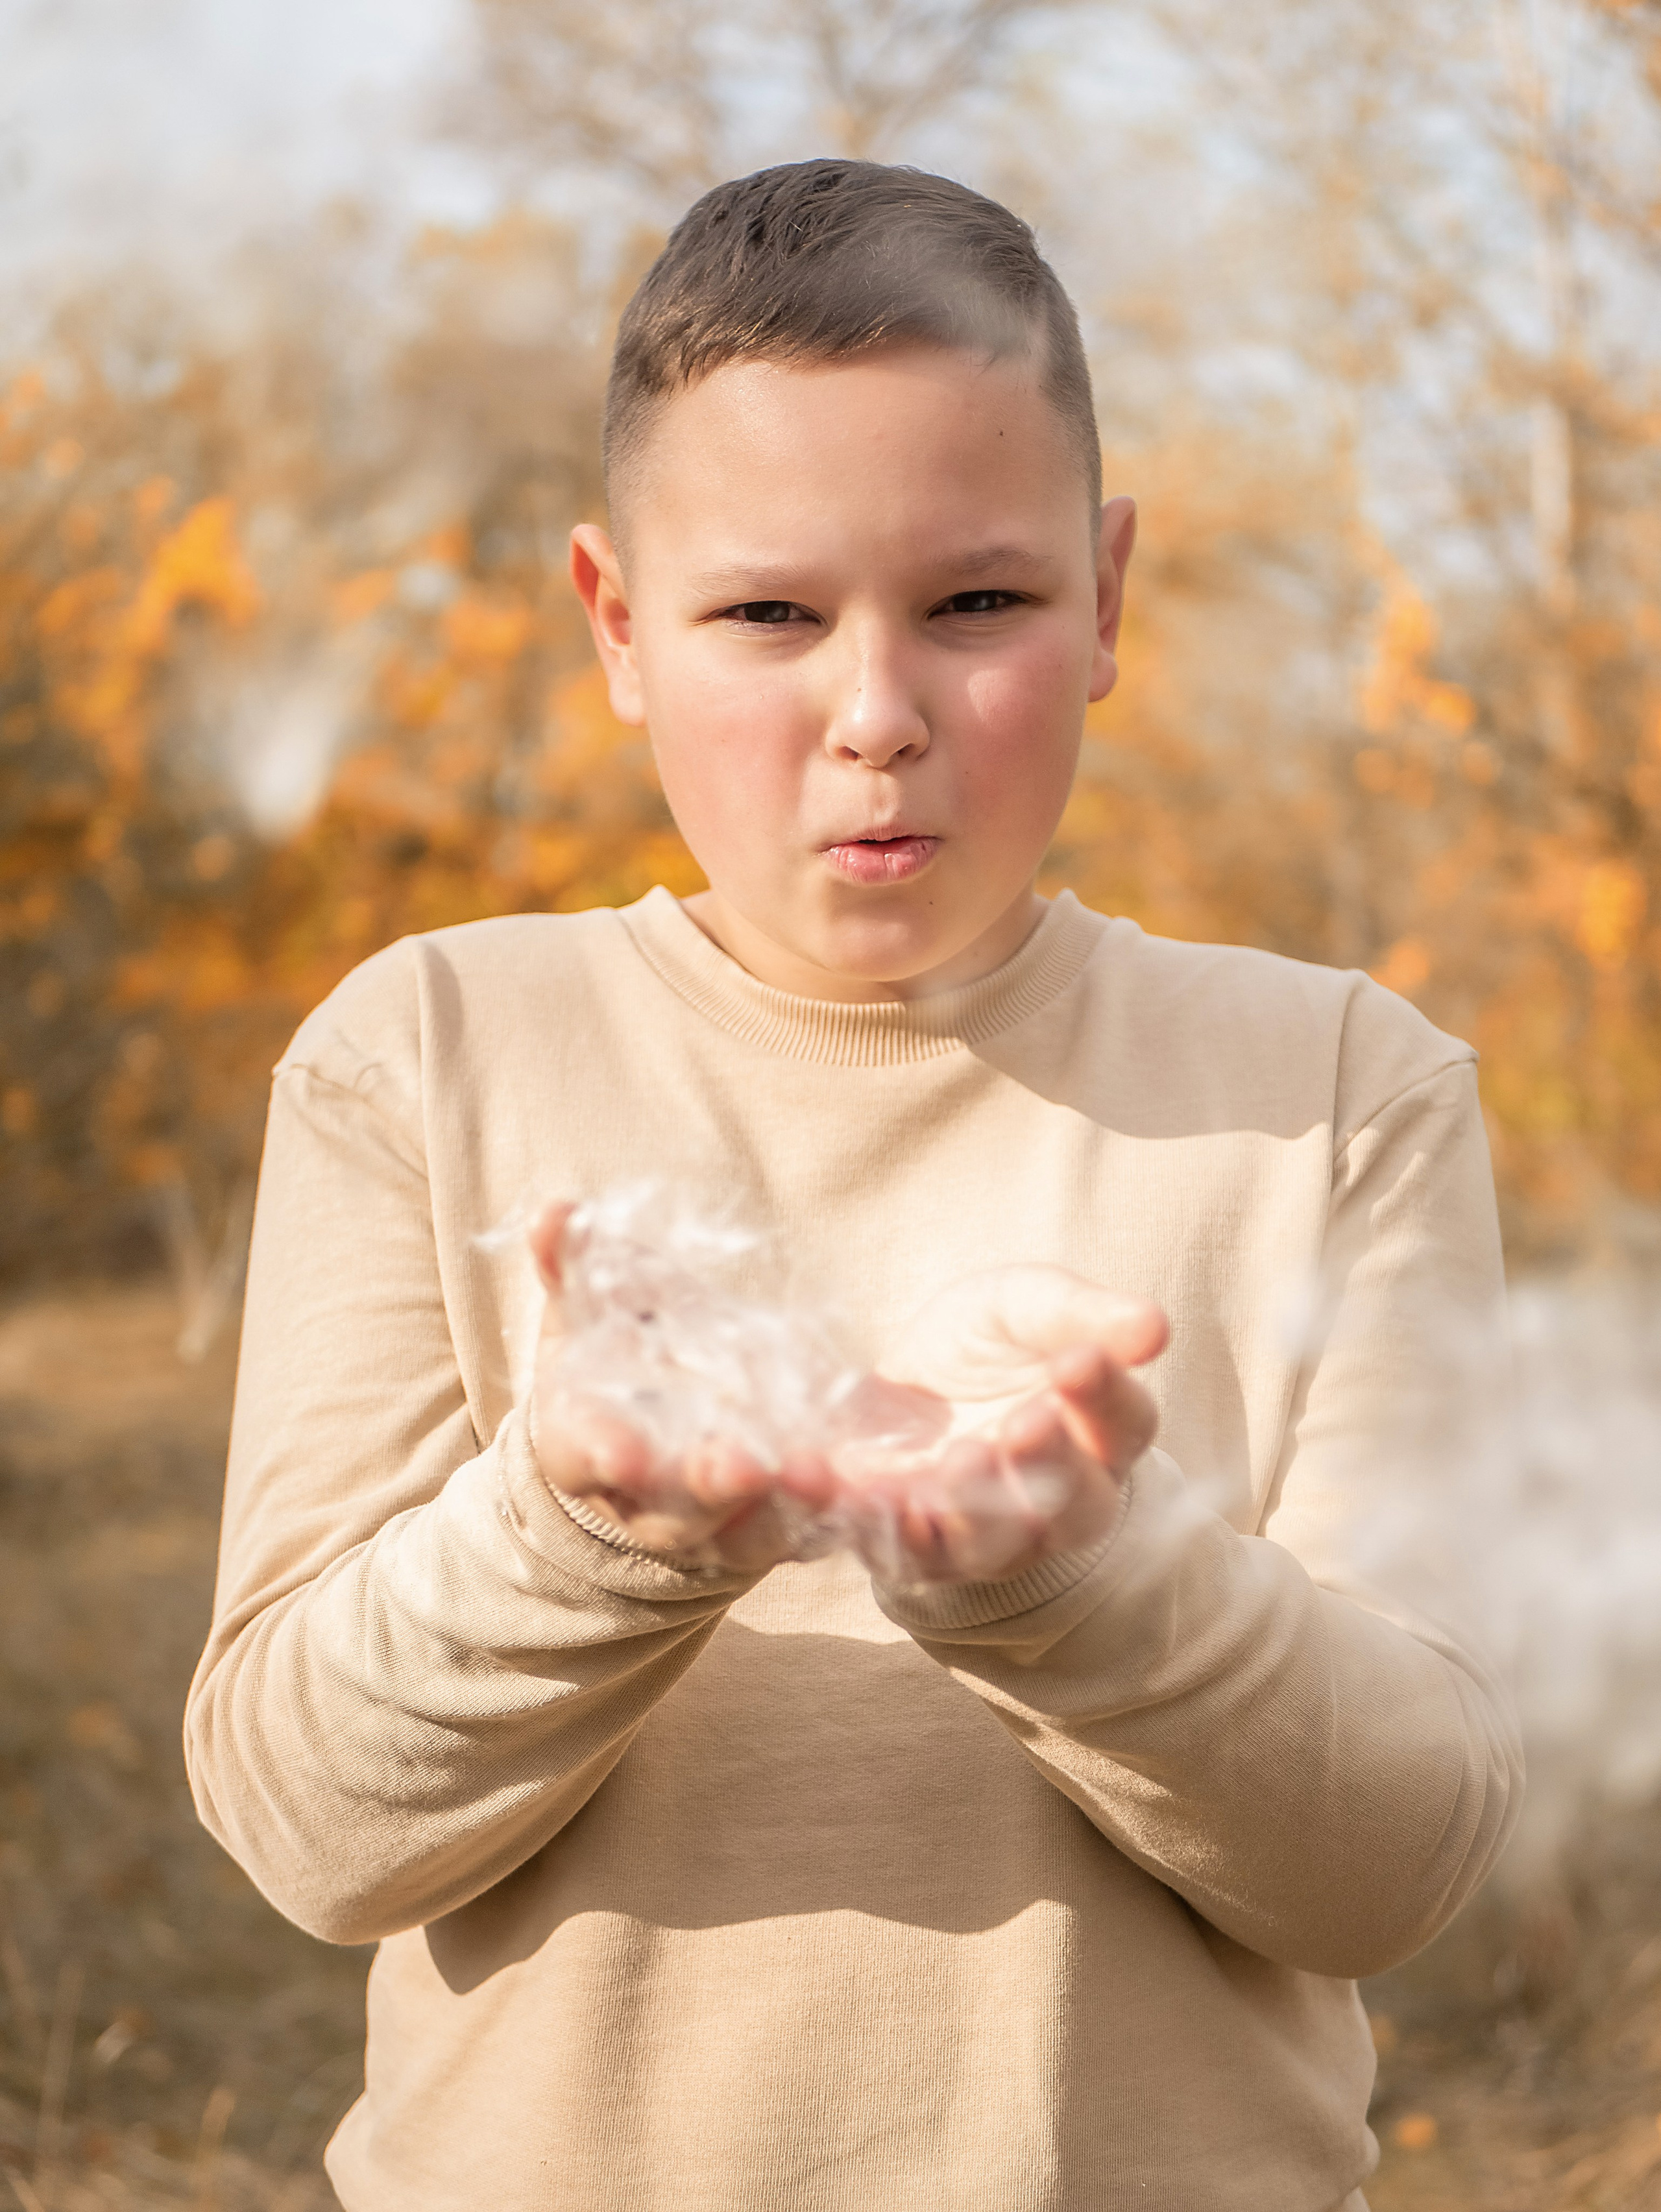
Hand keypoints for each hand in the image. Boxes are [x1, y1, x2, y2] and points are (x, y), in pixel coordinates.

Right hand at [526, 1202, 836, 1570]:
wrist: (644, 1446)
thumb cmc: (607, 1365)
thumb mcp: (587, 1314)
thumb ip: (573, 1268)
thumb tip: (555, 1212)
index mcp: (584, 1448)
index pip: (582, 1458)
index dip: (601, 1454)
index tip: (623, 1452)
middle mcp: (645, 1505)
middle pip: (673, 1513)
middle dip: (708, 1489)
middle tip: (746, 1465)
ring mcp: (715, 1528)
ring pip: (747, 1535)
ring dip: (783, 1512)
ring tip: (820, 1476)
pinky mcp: (778, 1532)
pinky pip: (811, 1535)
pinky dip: (837, 1519)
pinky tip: (873, 1495)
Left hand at [831, 1266, 1167, 1585]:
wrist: (898, 1391)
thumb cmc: (982, 1345)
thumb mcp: (1021, 1305)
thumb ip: (1077, 1312)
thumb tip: (1153, 1324)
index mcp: (1099, 1434)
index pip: (1125, 1423)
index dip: (1105, 1396)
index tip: (1076, 1360)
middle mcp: (1060, 1502)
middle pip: (1078, 1506)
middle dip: (1051, 1465)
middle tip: (1023, 1423)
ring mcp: (992, 1538)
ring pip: (999, 1544)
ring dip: (978, 1508)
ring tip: (960, 1458)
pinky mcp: (921, 1554)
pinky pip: (908, 1556)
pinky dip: (885, 1527)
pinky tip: (864, 1491)